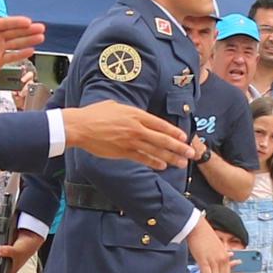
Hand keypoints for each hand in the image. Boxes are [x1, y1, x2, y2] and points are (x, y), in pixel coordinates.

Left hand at [0, 13, 50, 91]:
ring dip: (28, 40)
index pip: (3, 23)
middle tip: (41, 28)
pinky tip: (31, 50)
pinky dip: (21, 54)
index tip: (27, 21)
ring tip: (41, 37)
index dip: (15, 22)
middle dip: (27, 30)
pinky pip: (12, 56)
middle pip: (13, 32)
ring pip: (15, 43)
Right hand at [62, 100, 191, 165]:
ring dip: (171, 158)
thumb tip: (137, 115)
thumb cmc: (95, 114)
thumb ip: (130, 112)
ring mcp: (130, 142)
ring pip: (155, 151)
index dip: (174, 132)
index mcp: (136, 114)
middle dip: (179, 147)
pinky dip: (154, 163)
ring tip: (182, 162)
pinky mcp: (123, 153)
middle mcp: (136, 128)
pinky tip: (163, 166)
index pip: (160, 125)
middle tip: (191, 153)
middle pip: (163, 139)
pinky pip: (142, 159)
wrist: (80, 127)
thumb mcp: (116, 106)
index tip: (184, 137)